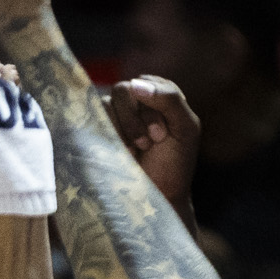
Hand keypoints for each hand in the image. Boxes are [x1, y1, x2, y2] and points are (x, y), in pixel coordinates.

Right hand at [105, 76, 202, 207]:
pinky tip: (122, 151)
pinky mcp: (99, 128)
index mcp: (159, 94)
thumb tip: (135, 83)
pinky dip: (110, 134)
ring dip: (123, 129)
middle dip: (135, 120)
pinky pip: (94, 117)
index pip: (147, 83)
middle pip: (123, 90)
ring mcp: (115, 114)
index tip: (162, 136)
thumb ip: (169, 99)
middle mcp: (136, 100)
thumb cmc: (174, 163)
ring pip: (107, 103)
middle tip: (149, 143)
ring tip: (136, 150)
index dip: (152, 108)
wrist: (156, 194)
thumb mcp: (185, 128)